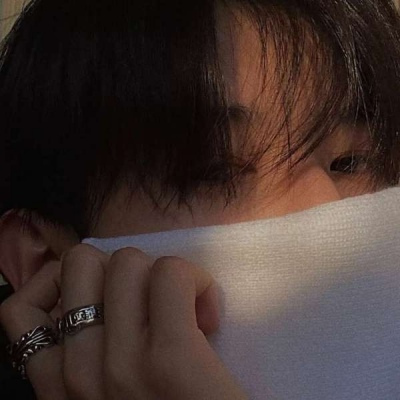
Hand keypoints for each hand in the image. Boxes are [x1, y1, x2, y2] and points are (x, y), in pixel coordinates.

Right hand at [0, 244, 248, 399]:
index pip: (21, 311)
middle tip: (150, 304)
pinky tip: (208, 316)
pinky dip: (196, 280)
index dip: (67, 289)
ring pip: (126, 260)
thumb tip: (98, 307)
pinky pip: (170, 274)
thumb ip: (88, 362)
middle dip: (119, 272)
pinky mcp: (171, 360)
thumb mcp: (105, 399)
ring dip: (160, 273)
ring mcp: (120, 368)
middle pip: (80, 263)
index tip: (108, 307)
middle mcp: (77, 377)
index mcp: (59, 389)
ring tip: (183, 310)